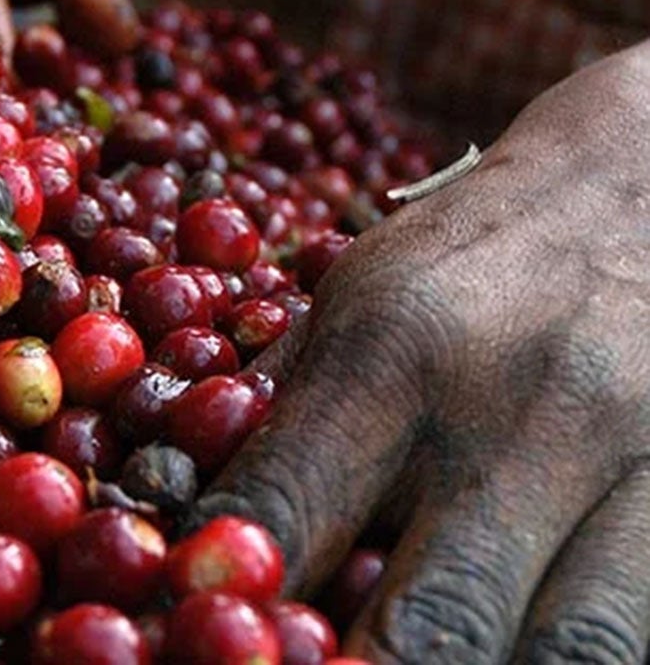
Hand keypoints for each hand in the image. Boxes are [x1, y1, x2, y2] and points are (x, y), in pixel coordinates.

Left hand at [193, 42, 649, 662]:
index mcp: (394, 346)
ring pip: (567, 659)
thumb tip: (199, 514)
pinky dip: (569, 662)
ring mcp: (635, 466)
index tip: (208, 641)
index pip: (285, 511)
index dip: (231, 601)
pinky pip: (638, 634)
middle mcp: (515, 411)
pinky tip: (514, 653)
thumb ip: (286, 400)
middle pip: (431, 623)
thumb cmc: (473, 251)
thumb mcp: (358, 291)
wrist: (637, 188)